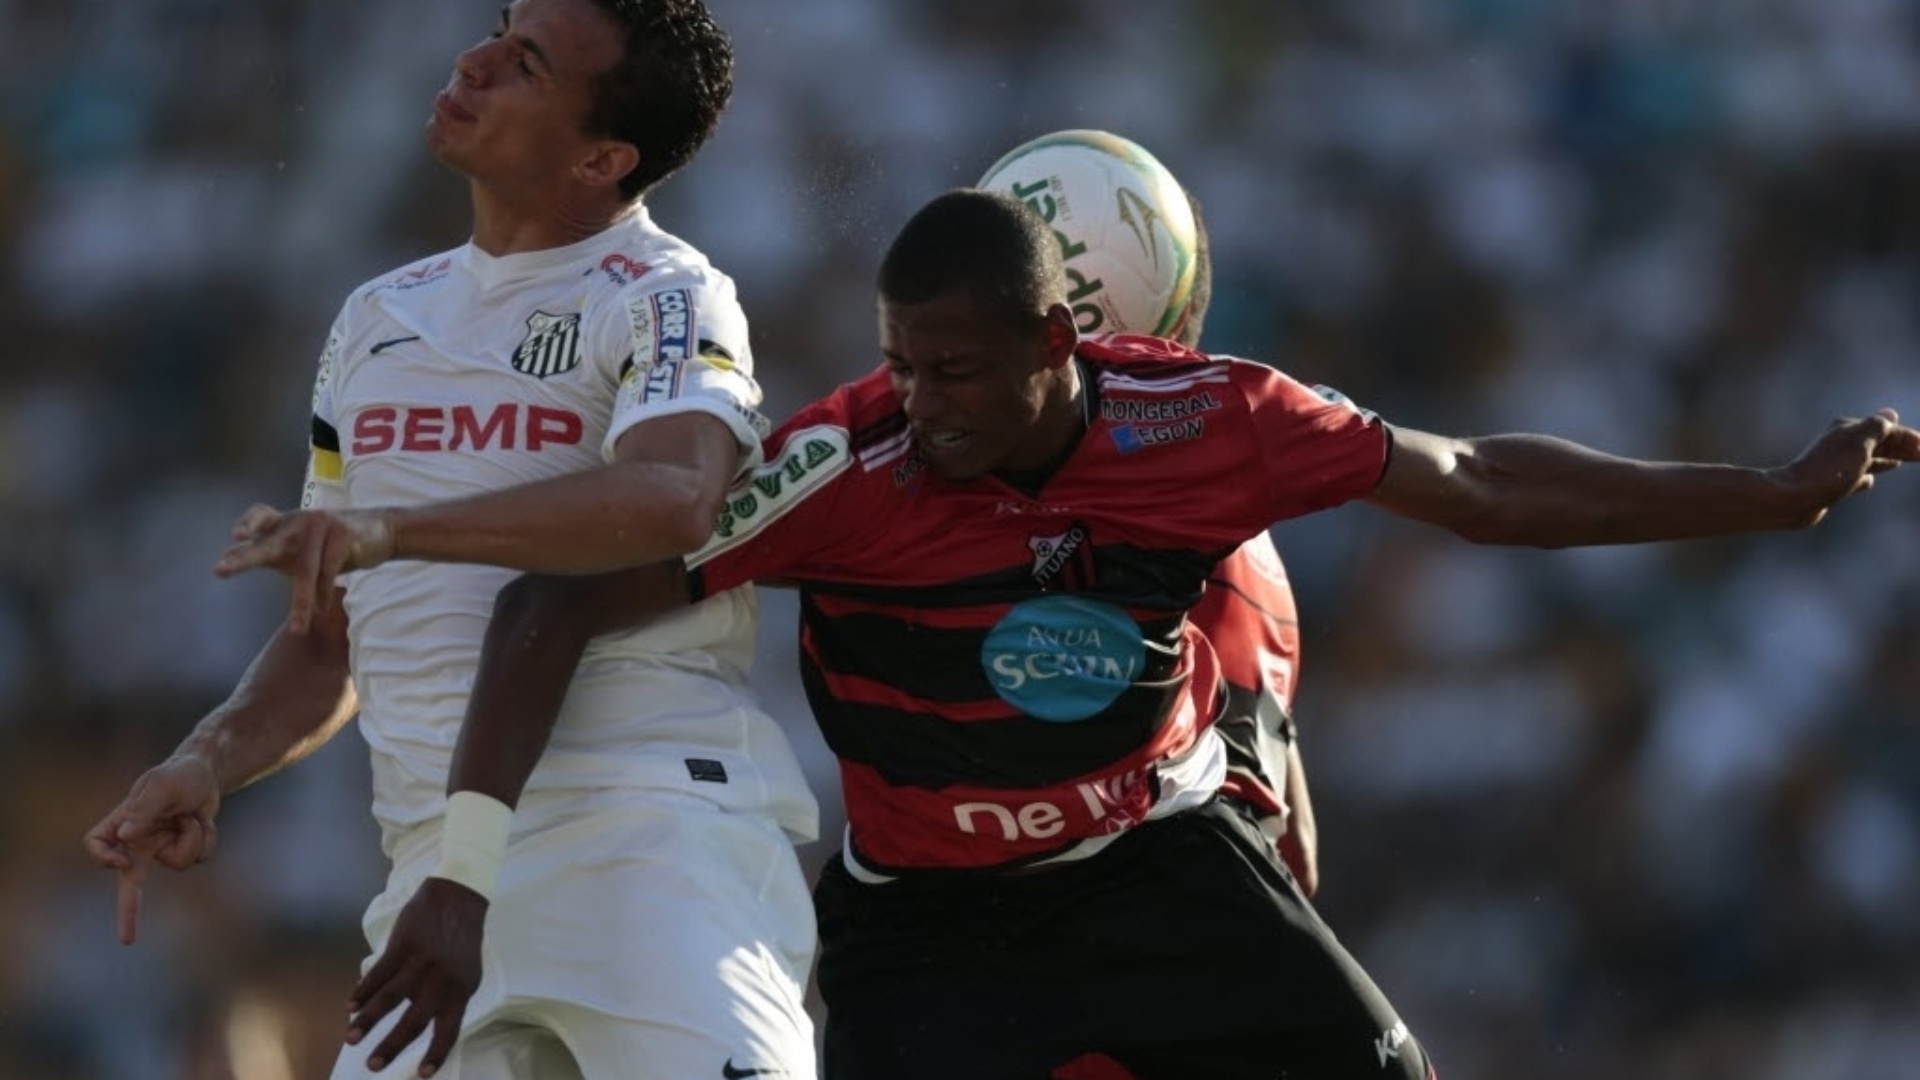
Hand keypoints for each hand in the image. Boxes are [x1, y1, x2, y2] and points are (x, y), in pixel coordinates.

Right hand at [81, 755, 221, 943]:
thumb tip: (125, 837)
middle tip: (127, 942)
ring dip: (194, 836)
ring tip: (191, 816)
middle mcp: (137, 840)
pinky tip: (202, 821)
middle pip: (127, 883)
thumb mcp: (162, 786)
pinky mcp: (183, 850)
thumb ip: (144, 810)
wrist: (205, 775)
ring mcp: (161, 848)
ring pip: (180, 862)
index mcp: (121, 822)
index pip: (95, 843)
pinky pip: (199, 857)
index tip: (120, 861)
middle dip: (128, 912)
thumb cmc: (177, 775)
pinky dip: (207, 837)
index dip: (103, 856)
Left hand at [214, 505, 395, 632]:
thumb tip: (226, 556)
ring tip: (298, 629)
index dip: (248, 524)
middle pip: (270, 543)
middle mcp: (300, 520)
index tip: (235, 538)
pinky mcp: (344, 533)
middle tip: (220, 570)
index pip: (260, 516)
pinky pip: (329, 571)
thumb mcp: (297, 547)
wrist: (382, 532)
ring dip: (302, 604)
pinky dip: (325, 593)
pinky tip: (324, 607)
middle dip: (245, 559)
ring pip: (305, 570)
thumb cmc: (331, 543)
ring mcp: (322, 524)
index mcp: (285, 522)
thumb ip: (267, 550)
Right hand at [345, 877, 487, 1077]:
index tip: (422, 1074)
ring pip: (390, 998)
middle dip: (391, 1046)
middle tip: (372, 1065)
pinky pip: (379, 973)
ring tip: (351, 1038)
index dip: (436, 1054)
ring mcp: (422, 961)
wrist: (458, 896)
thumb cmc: (459, 940)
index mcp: (462, 990)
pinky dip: (363, 991)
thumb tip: (412, 1026)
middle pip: (415, 1021)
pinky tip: (351, 1004)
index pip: (449, 1029)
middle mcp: (443, 979)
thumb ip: (444, 998)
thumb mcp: (464, 971)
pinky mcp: (404, 944)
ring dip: (368, 1020)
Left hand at [1775, 408, 1919, 525]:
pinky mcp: (1831, 485)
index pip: (1886, 429)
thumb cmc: (1830, 469)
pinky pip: (1855, 478)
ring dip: (1886, 458)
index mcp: (1848, 430)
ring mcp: (1836, 465)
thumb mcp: (1859, 442)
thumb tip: (1890, 414)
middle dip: (1900, 446)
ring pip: (1868, 459)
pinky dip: (1867, 476)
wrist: (1793, 497)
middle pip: (1878, 443)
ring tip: (1902, 461)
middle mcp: (1841, 444)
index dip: (1907, 437)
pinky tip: (1870, 481)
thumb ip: (1877, 427)